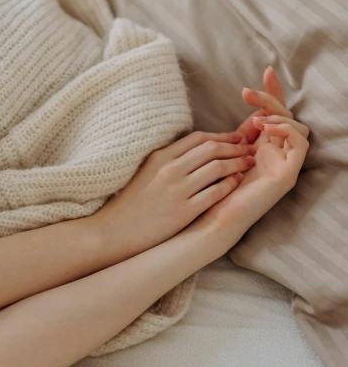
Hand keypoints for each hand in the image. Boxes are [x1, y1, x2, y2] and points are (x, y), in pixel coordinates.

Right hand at [93, 130, 256, 255]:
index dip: (222, 136)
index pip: (198, 138)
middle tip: (251, 148)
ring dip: (238, 163)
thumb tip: (195, 150)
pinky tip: (238, 182)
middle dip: (236, 147)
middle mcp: (169, 170)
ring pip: (216, 167)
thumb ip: (169, 159)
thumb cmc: (132, 203)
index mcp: (160, 157)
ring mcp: (177, 190)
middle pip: (211, 149)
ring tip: (250, 163)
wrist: (116, 231)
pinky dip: (230, 184)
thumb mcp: (146, 172)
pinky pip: (214, 192)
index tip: (237, 138)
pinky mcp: (183, 211)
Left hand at [201, 69, 308, 241]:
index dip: (271, 93)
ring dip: (279, 116)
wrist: (212, 217)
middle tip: (246, 92)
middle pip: (285, 117)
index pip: (272, 114)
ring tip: (257, 119)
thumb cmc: (213, 189)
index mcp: (261, 147)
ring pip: (298, 128)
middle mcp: (276, 154)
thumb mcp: (224, 152)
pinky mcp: (288, 175)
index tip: (265, 71)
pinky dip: (288, 130)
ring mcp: (284, 164)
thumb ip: (236, 135)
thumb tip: (246, 114)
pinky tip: (267, 128)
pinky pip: (301, 144)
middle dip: (270, 99)